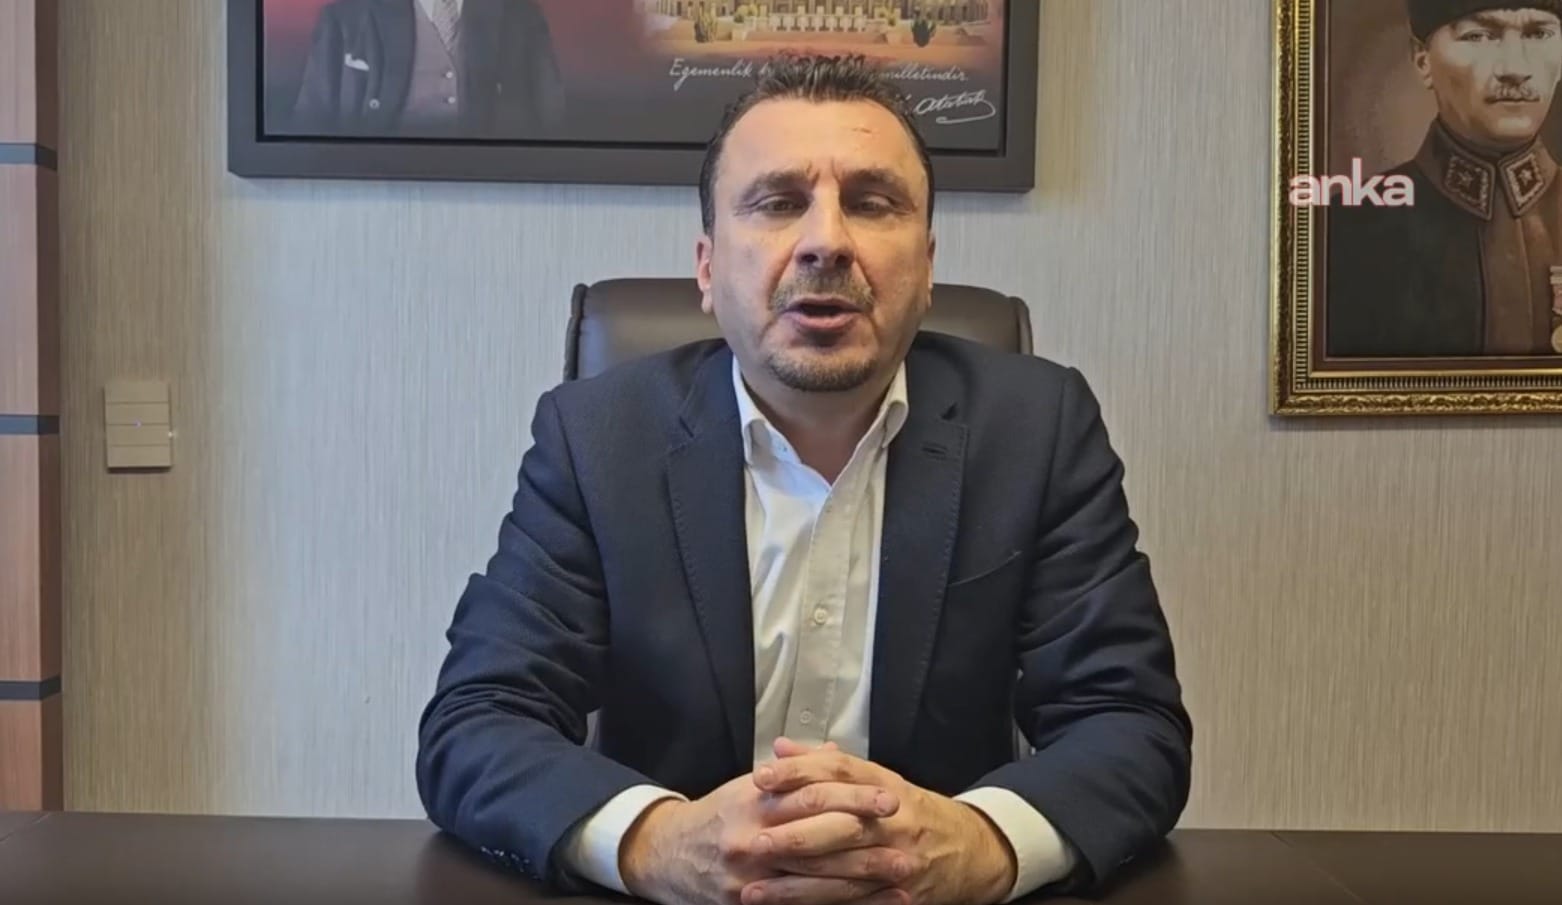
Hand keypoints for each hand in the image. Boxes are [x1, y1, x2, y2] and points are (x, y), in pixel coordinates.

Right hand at [620, 741, 903, 904]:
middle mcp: (753, 838)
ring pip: (816, 881)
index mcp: (756, 801)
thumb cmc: (717, 816)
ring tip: (903, 880)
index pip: (813, 795)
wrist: (666, 856)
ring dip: (863, 883)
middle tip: (909, 844)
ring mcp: (751, 879)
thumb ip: (795, 771)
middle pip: (819, 840)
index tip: (891, 798)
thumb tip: (836, 750)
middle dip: (868, 844)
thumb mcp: (748, 786)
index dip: (855, 796)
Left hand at [744, 741, 1017, 904]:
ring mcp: (898, 862)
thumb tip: (780, 748)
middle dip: (796, 835)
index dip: (798, 772)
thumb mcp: (877, 780)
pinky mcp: (899, 897)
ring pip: (842, 874)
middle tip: (755, 842)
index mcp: (885, 785)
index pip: (838, 772)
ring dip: (796, 885)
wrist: (970, 850)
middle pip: (840, 824)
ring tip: (754, 889)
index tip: (760, 777)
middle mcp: (892, 822)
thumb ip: (826, 765)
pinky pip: (855, 903)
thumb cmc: (911, 811)